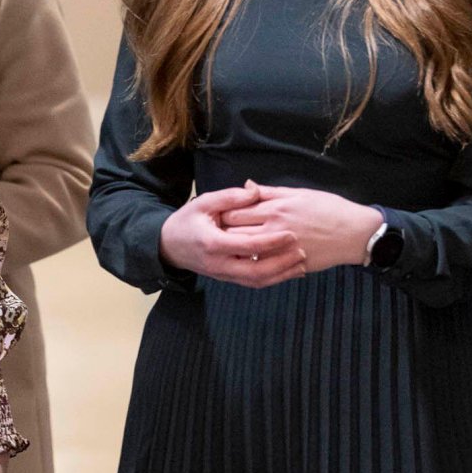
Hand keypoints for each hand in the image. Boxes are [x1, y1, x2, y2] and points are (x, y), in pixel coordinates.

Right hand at [160, 184, 306, 286]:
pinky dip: (273, 279)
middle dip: (282, 263)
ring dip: (281, 275)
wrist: (168, 246)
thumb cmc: (187, 221)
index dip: (272, 241)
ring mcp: (223, 274)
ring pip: (256, 281)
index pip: (248, 245)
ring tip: (302, 265)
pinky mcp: (227, 278)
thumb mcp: (204, 202)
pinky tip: (288, 271)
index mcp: (213, 243)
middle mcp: (219, 264)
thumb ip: (230, 197)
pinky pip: (253, 282)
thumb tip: (254, 190)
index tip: (292, 234)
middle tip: (303, 252)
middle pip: (256, 271)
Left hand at [220, 182, 381, 273]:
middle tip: (217, 234)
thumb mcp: (298, 193)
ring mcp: (280, 250)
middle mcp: (274, 229)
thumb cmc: (328, 208)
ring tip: (228, 248)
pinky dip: (251, 264)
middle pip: (235, 233)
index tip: (218, 217)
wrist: (354, 233)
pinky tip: (248, 261)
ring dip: (234, 251)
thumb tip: (246, 186)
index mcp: (275, 208)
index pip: (235, 212)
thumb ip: (269, 192)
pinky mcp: (288, 264)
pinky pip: (262, 267)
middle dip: (223, 234)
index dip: (223, 215)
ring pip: (245, 253)